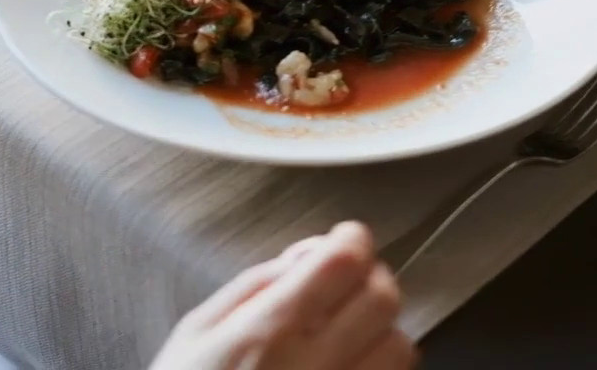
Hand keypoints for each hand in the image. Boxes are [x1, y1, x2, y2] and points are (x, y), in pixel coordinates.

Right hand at [150, 222, 416, 369]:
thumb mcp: (195, 331)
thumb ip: (253, 285)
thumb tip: (305, 256)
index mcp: (268, 333)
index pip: (344, 263)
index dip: (352, 240)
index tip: (345, 240)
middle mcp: (314, 368)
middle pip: (384, 299)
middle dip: (370, 277)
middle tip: (347, 280)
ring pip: (400, 346)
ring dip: (380, 327)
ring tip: (348, 330)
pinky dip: (377, 368)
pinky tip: (347, 365)